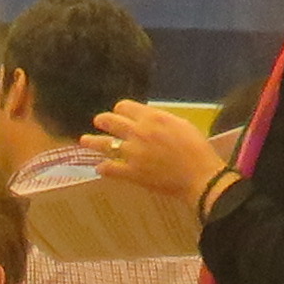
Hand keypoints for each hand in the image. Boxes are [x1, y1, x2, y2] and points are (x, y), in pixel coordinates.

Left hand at [91, 101, 228, 206]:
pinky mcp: (132, 173)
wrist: (199, 176)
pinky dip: (104, 168)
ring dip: (93, 142)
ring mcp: (132, 153)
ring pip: (105, 144)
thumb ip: (161, 119)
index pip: (124, 107)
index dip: (120, 110)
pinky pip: (110, 169)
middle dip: (103, 120)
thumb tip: (149, 118)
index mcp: (151, 118)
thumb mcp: (181, 124)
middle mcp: (138, 132)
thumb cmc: (197, 149)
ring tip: (85, 141)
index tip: (120, 113)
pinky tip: (99, 168)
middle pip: (110, 121)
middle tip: (99, 122)